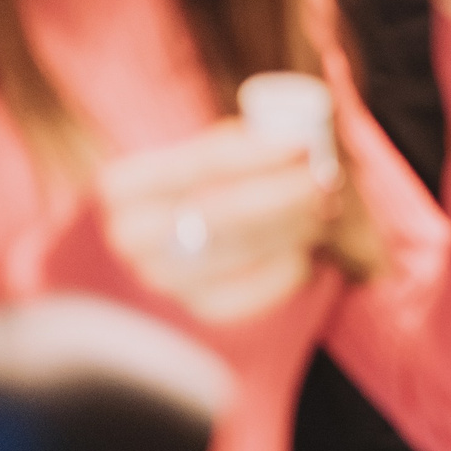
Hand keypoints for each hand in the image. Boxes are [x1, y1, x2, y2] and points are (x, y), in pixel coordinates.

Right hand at [94, 121, 336, 324]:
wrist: (192, 240)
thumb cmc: (213, 183)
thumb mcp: (212, 152)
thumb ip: (241, 142)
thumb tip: (297, 141)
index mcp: (123, 186)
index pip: (199, 163)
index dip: (256, 153)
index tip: (303, 145)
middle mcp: (131, 236)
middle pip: (223, 210)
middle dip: (284, 193)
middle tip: (327, 180)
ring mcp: (162, 278)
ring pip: (243, 247)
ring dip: (295, 224)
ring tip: (327, 206)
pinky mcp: (201, 308)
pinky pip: (256, 289)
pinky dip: (289, 265)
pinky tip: (305, 247)